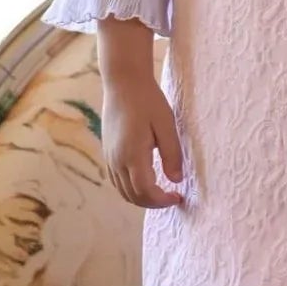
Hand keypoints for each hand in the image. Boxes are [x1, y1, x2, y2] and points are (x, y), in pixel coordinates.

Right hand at [102, 69, 186, 207]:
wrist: (123, 82)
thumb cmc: (148, 100)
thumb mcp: (167, 125)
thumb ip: (172, 154)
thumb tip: (177, 180)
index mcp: (133, 155)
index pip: (145, 191)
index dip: (162, 201)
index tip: (179, 197)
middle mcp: (117, 160)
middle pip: (133, 196)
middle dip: (154, 203)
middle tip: (172, 197)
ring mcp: (109, 157)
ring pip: (123, 191)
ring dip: (141, 198)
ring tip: (161, 192)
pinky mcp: (107, 151)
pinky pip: (116, 180)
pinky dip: (131, 188)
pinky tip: (146, 181)